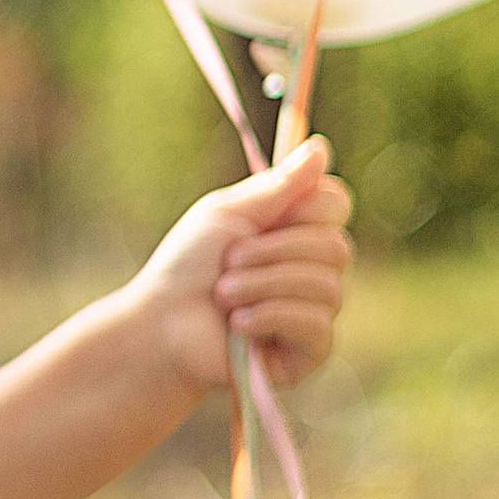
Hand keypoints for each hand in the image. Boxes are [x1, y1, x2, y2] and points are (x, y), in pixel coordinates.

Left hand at [128, 137, 353, 399]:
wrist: (161, 324)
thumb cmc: (189, 267)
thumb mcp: (228, 214)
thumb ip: (278, 186)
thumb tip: (321, 147)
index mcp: (297, 230)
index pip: (336, 204)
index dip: (308, 207)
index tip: (269, 216)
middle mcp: (315, 268)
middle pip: (336, 246)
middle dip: (274, 253)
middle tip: (229, 261)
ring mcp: (316, 311)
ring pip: (326, 287)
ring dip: (263, 285)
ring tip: (224, 294)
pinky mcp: (310, 352)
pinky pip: (317, 325)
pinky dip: (271, 317)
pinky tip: (238, 324)